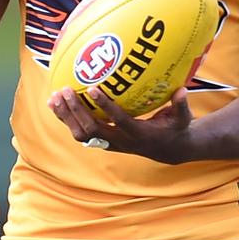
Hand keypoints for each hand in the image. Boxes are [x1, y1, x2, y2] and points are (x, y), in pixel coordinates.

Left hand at [47, 86, 194, 163]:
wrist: (168, 150)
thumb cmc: (175, 128)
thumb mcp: (182, 118)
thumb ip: (180, 105)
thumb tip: (182, 90)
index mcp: (138, 134)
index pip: (118, 121)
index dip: (105, 107)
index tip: (92, 89)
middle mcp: (121, 141)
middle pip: (92, 129)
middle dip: (77, 111)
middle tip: (67, 90)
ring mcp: (110, 143)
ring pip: (81, 134)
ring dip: (67, 117)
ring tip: (55, 97)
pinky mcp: (103, 142)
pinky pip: (80, 132)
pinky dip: (67, 119)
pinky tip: (57, 103)